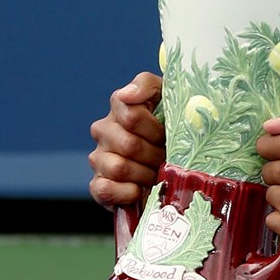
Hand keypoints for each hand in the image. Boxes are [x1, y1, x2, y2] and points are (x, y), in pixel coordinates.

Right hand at [88, 72, 164, 207]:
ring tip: (157, 173)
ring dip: (146, 174)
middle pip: (128, 145)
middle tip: (167, 157)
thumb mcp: (170, 97)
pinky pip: (104, 189)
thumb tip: (126, 95)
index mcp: (120, 108)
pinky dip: (126, 193)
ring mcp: (99, 158)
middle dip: (155, 154)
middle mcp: (104, 131)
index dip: (154, 129)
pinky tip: (140, 190)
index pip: (131, 116)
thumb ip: (147, 86)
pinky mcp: (99, 184)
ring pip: (118, 167)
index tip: (166, 133)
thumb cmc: (175, 127)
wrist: (180, 162)